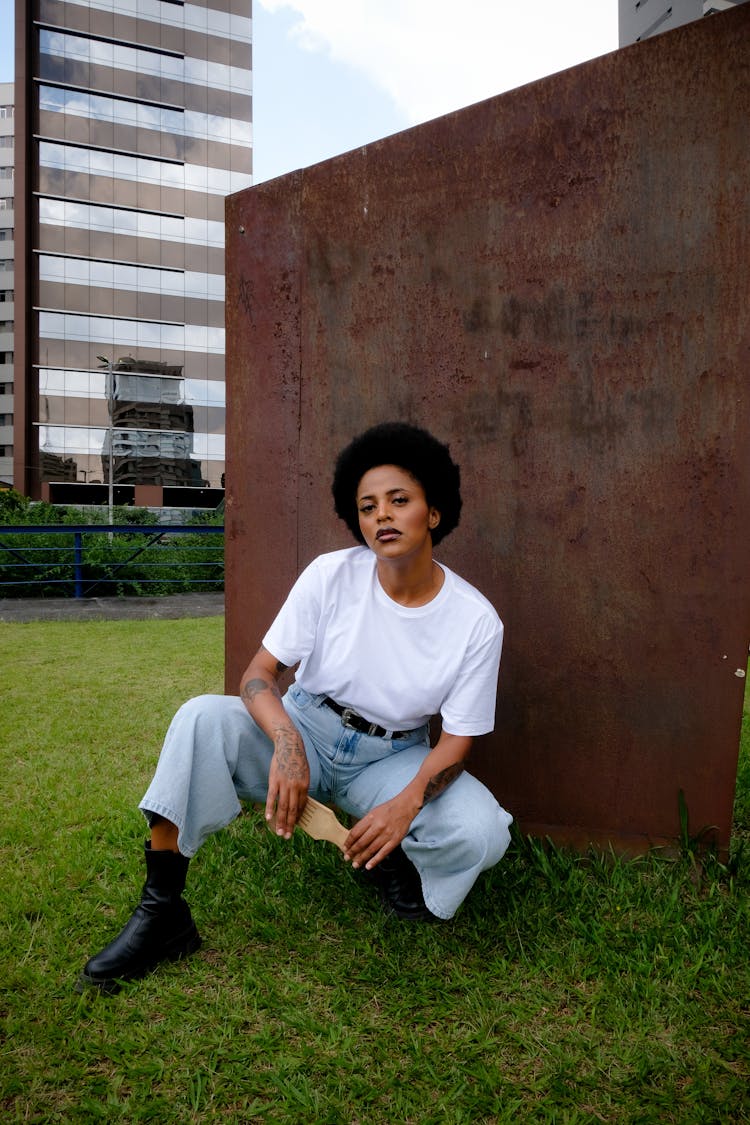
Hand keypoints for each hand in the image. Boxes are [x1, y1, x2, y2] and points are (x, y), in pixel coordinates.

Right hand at [265, 724, 309, 838]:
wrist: (289, 746)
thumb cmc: (297, 761)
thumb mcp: (305, 774)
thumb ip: (302, 788)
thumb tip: (300, 802)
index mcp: (305, 786)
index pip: (301, 806)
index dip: (298, 818)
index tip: (295, 828)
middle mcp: (295, 787)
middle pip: (292, 810)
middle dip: (290, 825)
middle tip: (287, 837)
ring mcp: (284, 784)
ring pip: (282, 807)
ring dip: (281, 821)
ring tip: (279, 832)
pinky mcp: (274, 781)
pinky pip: (271, 798)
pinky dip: (269, 809)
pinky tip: (268, 818)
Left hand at [344, 794, 419, 869]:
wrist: (405, 807)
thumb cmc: (387, 810)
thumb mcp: (373, 812)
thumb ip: (364, 824)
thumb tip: (353, 836)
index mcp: (371, 818)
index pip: (355, 832)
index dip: (349, 842)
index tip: (345, 848)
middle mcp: (378, 827)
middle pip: (362, 842)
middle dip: (352, 852)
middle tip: (346, 858)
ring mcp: (387, 834)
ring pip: (371, 849)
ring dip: (361, 858)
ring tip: (355, 864)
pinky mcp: (395, 841)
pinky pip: (383, 853)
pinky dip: (375, 861)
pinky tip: (368, 866)